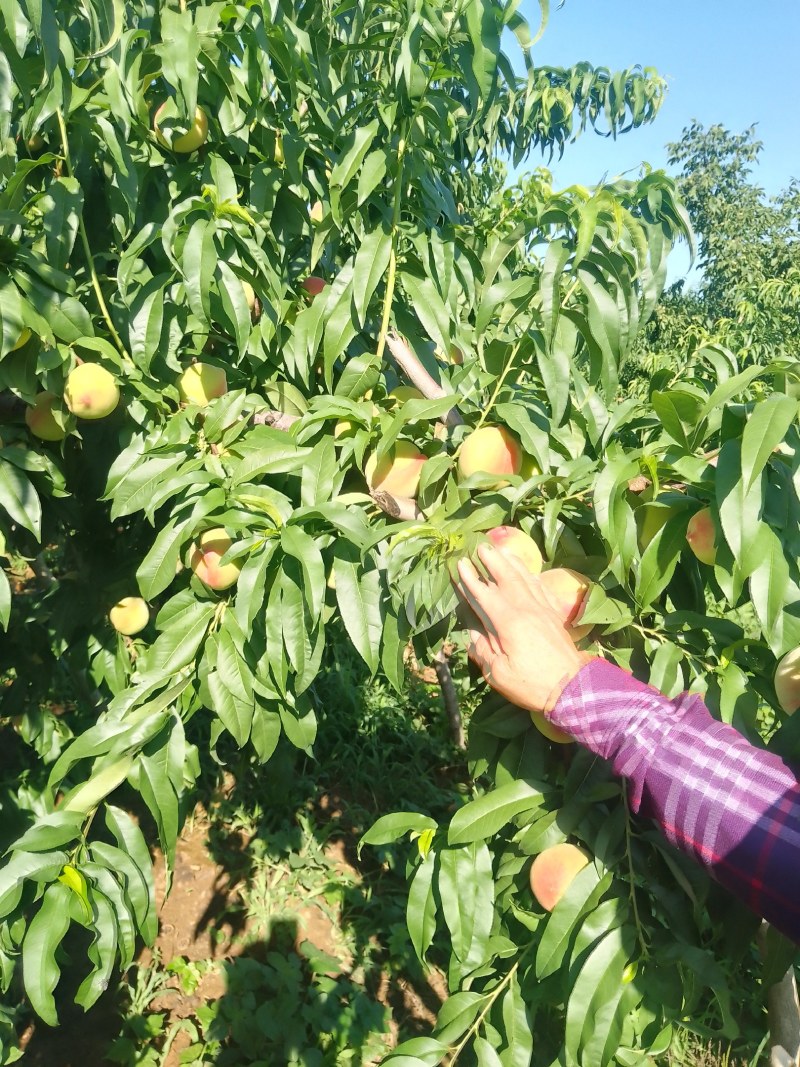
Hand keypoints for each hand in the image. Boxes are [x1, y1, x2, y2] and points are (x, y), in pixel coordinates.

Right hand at [455, 545, 594, 714]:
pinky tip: (528, 572)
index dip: (471, 579)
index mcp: (509, 623)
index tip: (460, 563)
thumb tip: (473, 634)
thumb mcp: (498, 674)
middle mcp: (527, 609)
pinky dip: (532, 576)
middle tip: (481, 545)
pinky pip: (542, 588)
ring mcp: (543, 610)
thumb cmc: (532, 685)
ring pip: (526, 578)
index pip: (485, 595)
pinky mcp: (555, 615)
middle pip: (507, 578)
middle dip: (493, 560)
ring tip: (502, 550)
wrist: (573, 689)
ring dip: (512, 562)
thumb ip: (483, 651)